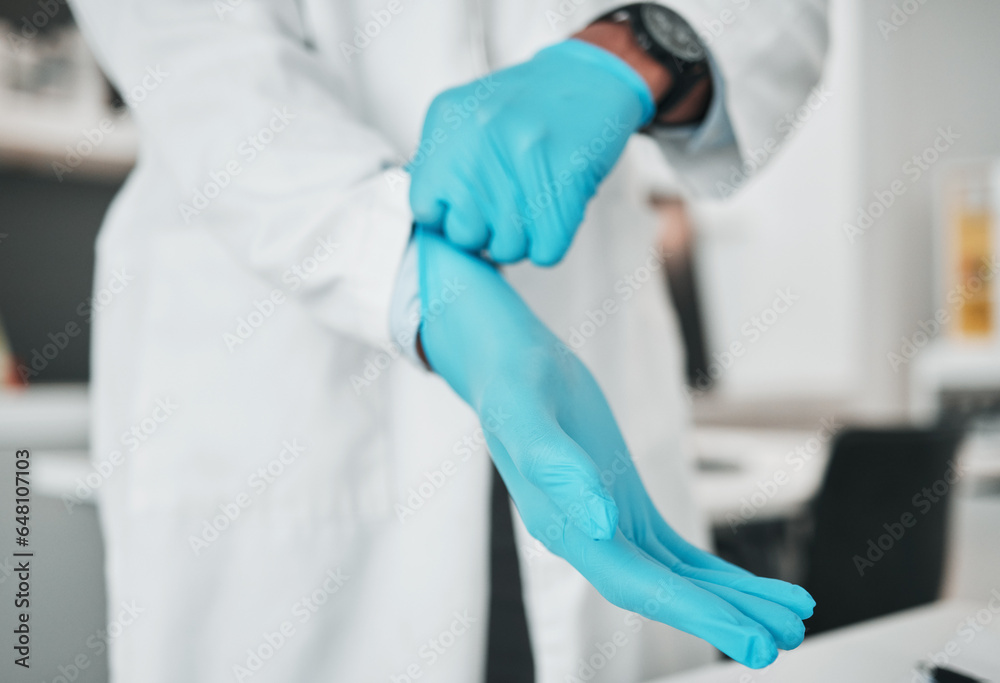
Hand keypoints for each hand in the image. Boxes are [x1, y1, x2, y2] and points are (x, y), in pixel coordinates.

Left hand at [409, 39, 654, 265]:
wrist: (588, 77)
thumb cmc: (527, 106)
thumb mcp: (467, 119)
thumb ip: (440, 164)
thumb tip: (434, 216)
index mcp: (450, 126)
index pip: (426, 209)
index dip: (449, 219)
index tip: (466, 211)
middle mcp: (481, 141)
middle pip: (466, 236)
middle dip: (486, 233)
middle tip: (505, 208)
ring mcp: (523, 159)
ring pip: (507, 248)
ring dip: (521, 240)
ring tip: (531, 207)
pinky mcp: (565, 179)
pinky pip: (546, 249)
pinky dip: (551, 241)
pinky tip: (553, 213)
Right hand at [416, 230, 813, 667]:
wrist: (510, 365)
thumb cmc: (514, 386)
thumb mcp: (527, 417)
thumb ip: (559, 470)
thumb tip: (602, 522)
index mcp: (561, 526)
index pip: (634, 584)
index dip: (692, 613)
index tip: (745, 636)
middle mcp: (587, 537)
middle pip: (663, 591)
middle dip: (723, 616)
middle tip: (782, 639)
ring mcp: (608, 524)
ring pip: (676, 577)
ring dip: (729, 599)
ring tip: (788, 617)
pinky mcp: (625, 505)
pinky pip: (675, 551)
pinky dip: (715, 572)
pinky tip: (751, 584)